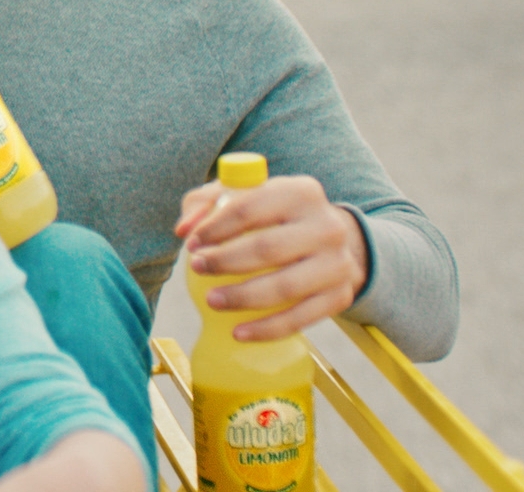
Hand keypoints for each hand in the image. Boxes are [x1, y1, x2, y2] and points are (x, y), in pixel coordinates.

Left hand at [175, 174, 369, 341]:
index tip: (192, 243)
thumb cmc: (276, 216)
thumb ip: (206, 204)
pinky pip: (300, 318)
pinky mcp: (340, 297)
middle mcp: (326, 226)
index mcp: (300, 193)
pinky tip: (238, 332)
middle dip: (224, 261)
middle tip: (196, 267)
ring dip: (241, 297)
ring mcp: (337, 264)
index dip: (215, 227)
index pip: (249, 208)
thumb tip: (183, 230)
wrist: (336, 242)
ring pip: (284, 287)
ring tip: (211, 300)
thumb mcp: (245, 196)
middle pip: (267, 249)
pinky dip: (267, 329)